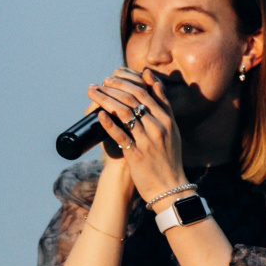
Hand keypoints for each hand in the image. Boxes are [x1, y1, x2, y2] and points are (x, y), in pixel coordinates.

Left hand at [88, 68, 185, 205]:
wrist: (170, 188)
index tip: (113, 78)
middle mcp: (158, 127)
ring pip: (124, 113)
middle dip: (114, 87)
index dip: (127, 82)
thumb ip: (162, 104)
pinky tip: (99, 114)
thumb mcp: (172, 129)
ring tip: (93, 93)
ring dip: (105, 99)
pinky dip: (108, 123)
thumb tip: (150, 77)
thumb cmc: (168, 158)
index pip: (146, 92)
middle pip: (133, 99)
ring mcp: (147, 140)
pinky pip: (120, 134)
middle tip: (101, 83)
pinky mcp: (136, 154)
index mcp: (167, 119)